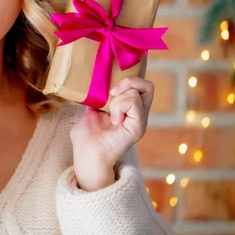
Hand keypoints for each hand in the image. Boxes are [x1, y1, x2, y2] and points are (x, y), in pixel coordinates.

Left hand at [70, 75, 153, 190]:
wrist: (86, 154)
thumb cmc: (86, 138)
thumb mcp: (91, 111)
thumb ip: (98, 100)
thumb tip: (96, 90)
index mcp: (129, 110)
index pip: (141, 86)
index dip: (127, 81)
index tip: (110, 90)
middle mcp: (138, 115)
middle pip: (148, 86)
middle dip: (128, 83)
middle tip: (113, 94)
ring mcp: (140, 121)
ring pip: (138, 92)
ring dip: (118, 100)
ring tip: (111, 115)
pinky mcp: (139, 127)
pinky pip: (134, 103)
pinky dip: (119, 106)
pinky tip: (114, 120)